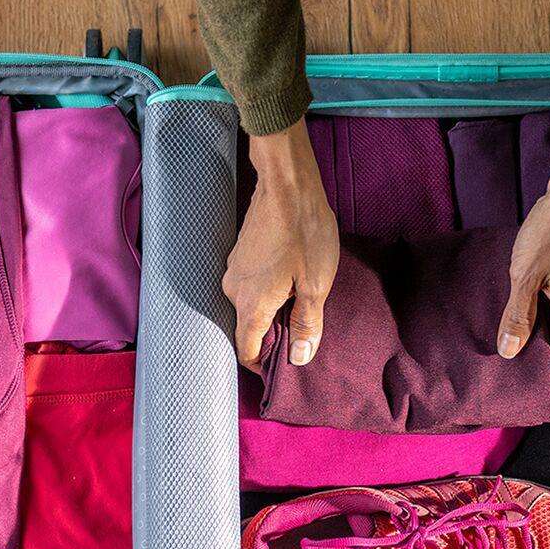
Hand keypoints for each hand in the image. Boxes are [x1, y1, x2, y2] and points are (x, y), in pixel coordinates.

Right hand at [224, 121, 339, 370]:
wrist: (288, 184)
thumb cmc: (305, 232)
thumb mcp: (316, 284)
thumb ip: (307, 324)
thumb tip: (300, 358)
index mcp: (251, 304)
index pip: (246, 350)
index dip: (265, 364)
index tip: (286, 362)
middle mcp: (233, 290)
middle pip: (249, 327)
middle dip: (274, 333)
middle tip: (305, 325)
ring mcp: (233, 270)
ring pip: (251, 304)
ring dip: (273, 308)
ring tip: (302, 296)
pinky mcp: (239, 254)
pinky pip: (251, 284)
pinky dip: (268, 289)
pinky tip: (292, 275)